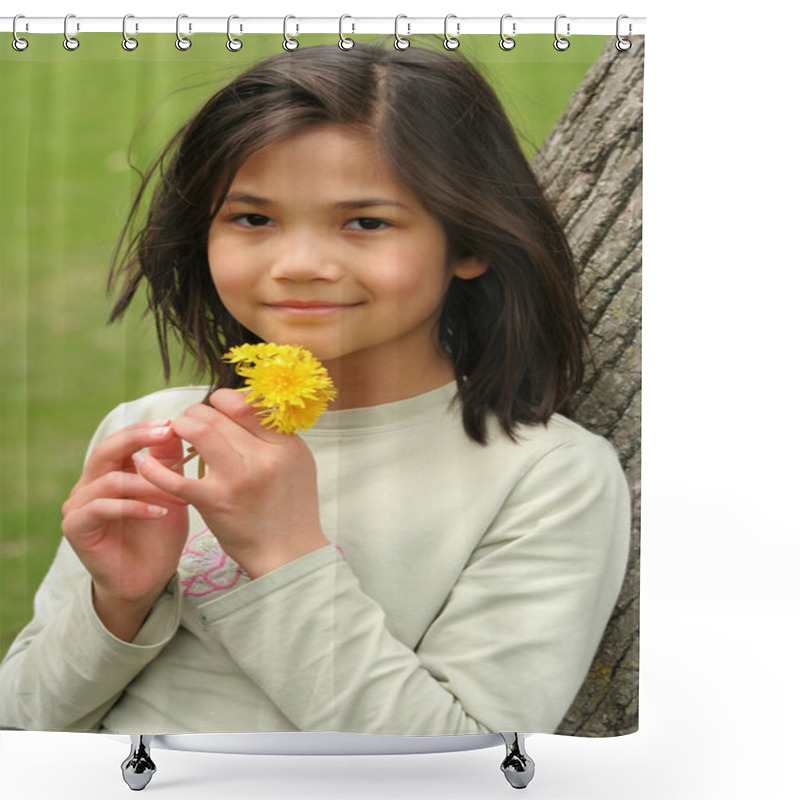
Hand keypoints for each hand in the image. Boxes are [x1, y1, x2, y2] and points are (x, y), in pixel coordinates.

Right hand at [61, 419, 189, 639]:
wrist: (147, 579)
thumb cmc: (158, 536)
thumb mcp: (169, 493)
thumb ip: (167, 464)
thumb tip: (173, 428)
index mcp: (109, 473)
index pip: (120, 441)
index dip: (143, 429)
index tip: (171, 423)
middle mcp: (89, 484)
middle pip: (106, 450)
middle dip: (137, 439)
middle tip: (166, 433)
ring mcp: (77, 506)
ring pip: (109, 480)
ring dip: (147, 483)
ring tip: (176, 492)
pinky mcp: (75, 528)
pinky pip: (101, 508)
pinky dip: (133, 507)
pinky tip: (159, 512)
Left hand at [132, 389, 328, 578]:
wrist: (290, 553)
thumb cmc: (292, 507)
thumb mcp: (298, 462)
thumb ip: (276, 435)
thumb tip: (246, 406)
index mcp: (286, 445)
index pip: (247, 404)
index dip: (224, 399)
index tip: (216, 407)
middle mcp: (263, 457)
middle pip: (218, 415)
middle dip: (196, 413)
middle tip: (190, 422)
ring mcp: (237, 479)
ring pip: (197, 431)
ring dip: (179, 427)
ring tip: (176, 434)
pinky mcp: (213, 502)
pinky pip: (174, 478)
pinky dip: (154, 466)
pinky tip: (143, 461)